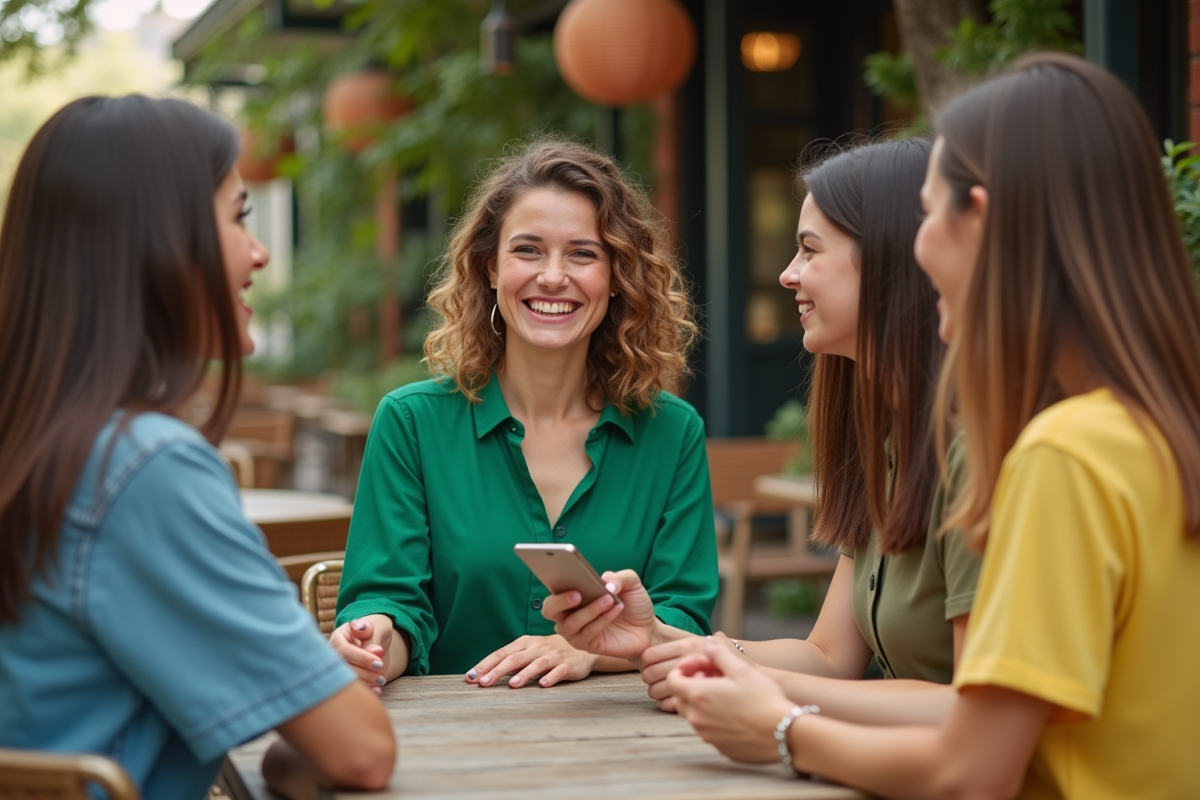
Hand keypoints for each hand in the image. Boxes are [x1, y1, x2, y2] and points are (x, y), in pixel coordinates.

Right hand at [330, 614, 392, 695]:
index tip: (379, 664)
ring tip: (381, 681)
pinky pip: (351, 688)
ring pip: (345, 681)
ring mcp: (338, 668)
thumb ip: (374, 637)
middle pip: (343, 668)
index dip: (361, 659)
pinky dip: (365, 691)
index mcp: (339, 637)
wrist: (376, 638)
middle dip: (364, 674)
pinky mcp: (345, 679)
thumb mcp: (378, 627)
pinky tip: (377, 692)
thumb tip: (375, 651)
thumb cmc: (375, 629)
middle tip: (381, 677)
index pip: (344, 650)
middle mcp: (334, 653)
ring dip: (364, 685)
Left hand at [466, 634, 596, 688]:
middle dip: (497, 671)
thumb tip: (482, 674)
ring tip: (512, 685)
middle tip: (483, 683)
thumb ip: (510, 661)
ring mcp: (553, 655)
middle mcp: (537, 647)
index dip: (485, 664)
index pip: (501, 653)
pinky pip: (559, 672)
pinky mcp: (568, 665)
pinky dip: (551, 678)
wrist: (581, 649)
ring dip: (524, 675)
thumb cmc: (548, 653)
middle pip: (514, 659)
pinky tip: (543, 685)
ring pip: (536, 664)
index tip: (470, 677)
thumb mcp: (528, 652)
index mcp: (525, 643)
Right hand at [541, 569, 653, 658]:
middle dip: (560, 601)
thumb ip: (619, 577)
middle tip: (577, 593)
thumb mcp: (630, 583)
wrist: (646, 628)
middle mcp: (568, 613)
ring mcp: (575, 631)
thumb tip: (605, 582)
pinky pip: (588, 633)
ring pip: (572, 623)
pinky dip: (602, 620)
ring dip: (590, 610)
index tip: (561, 571)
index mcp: (571, 593)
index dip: (553, 579)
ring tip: (609, 599)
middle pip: (550, 609)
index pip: (553, 587)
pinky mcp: (587, 645)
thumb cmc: (631, 603)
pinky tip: (615, 609)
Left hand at [666, 635, 793, 763]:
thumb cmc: (764, 699)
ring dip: (702, 703)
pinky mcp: (719, 747)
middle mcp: (697, 718)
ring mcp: (707, 735)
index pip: (673, 680)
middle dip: (692, 685)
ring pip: (694, 716)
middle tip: (714, 678)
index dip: (684, 668)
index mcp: (698, 695)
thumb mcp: (742, 669)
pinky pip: (708, 731)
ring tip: (726, 695)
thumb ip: (720, 653)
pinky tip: (736, 713)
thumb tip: (709, 642)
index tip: (704, 665)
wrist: (784, 733)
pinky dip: (714, 720)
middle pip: (679, 698)